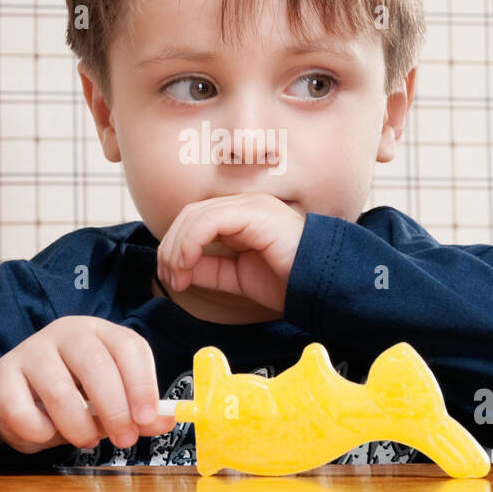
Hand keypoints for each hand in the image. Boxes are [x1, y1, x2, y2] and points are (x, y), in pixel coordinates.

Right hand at [0, 316, 175, 453]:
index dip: (142, 385)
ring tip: (86, 440)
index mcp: (101, 332)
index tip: (147, 419)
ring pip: (60, 390)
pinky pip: (21, 408)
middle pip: (96, 365)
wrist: (22, 396)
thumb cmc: (76, 395)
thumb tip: (166, 420)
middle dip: (115, 409)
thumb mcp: (112, 400)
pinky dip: (39, 431)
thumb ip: (139, 412)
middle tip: (124, 439)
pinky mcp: (3, 374)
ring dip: (78, 426)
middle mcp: (67, 333)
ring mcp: (32, 350)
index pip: (129, 347)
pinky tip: (47, 435)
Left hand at [156, 192, 305, 315]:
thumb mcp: (238, 277)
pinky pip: (210, 220)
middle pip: (189, 215)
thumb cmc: (290, 281)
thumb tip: (179, 269)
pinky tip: (187, 263)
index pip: (194, 221)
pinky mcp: (255, 212)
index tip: (171, 280)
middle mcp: (244, 207)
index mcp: (241, 218)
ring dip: (177, 247)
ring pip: (195, 215)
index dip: (175, 248)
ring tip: (177, 276)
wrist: (322, 286)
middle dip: (171, 248)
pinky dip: (191, 241)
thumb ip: (212, 270)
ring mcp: (250, 206)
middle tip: (170, 279)